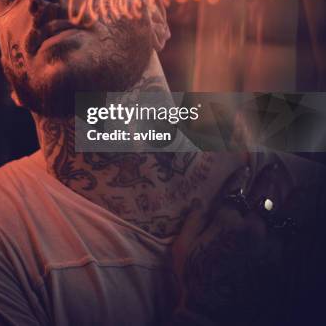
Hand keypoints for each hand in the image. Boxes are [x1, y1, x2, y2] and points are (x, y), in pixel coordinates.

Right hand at [169, 161, 297, 325]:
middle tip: (273, 168)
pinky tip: (288, 224)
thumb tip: (199, 201)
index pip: (235, 191)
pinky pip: (282, 241)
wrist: (212, 311)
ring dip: (279, 207)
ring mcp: (266, 246)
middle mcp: (250, 228)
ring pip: (274, 219)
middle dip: (265, 183)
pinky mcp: (275, 262)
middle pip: (260, 201)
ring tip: (292, 192)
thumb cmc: (194, 277)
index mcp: (227, 220)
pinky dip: (283, 232)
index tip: (245, 164)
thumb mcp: (183, 246)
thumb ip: (193, 220)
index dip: (239, 177)